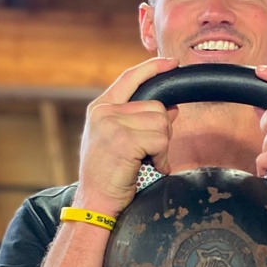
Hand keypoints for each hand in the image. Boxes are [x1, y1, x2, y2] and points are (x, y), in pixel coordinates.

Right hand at [75, 56, 178, 214]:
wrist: (94, 203)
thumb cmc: (108, 176)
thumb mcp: (121, 142)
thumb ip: (140, 121)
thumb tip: (172, 108)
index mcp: (100, 108)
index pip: (130, 78)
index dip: (153, 68)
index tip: (171, 63)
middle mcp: (104, 112)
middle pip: (156, 106)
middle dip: (162, 131)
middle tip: (150, 152)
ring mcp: (112, 124)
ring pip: (161, 122)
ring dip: (163, 146)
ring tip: (148, 161)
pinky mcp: (123, 140)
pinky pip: (160, 140)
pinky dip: (162, 157)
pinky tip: (152, 167)